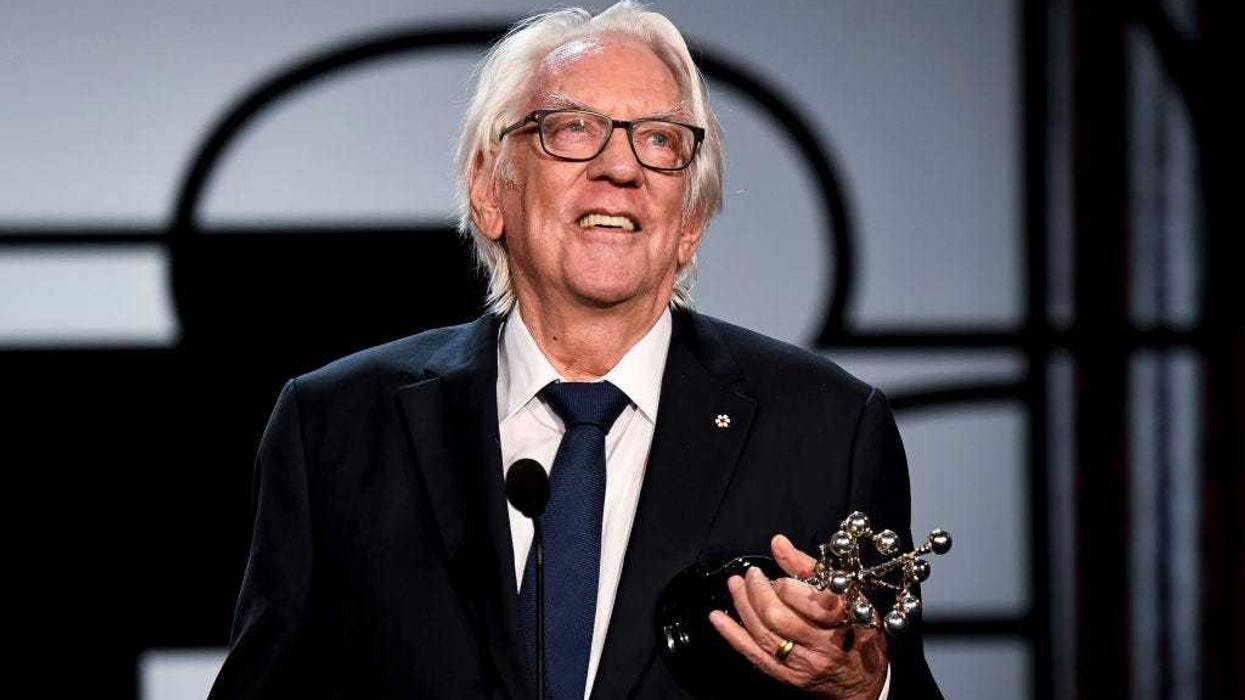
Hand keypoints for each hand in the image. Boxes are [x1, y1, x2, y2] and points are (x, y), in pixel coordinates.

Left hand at [708, 534, 888, 699]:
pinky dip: (732, 634)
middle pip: (779, 618)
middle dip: (759, 592)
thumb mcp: (849, 596)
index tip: (781, 578)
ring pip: (764, 634)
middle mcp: (823, 646)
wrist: (862, 685)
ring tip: (735, 584)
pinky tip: (716, 617)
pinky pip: (753, 654)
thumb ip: (811, 568)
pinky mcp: (786, 677)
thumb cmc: (858, 633)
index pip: (810, 602)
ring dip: (743, 605)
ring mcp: (802, 665)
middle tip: (752, 574)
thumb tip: (778, 542)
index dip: (788, 586)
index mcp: (845, 622)